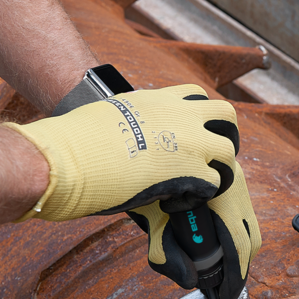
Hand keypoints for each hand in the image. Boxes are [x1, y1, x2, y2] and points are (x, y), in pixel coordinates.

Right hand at [2, 84, 237, 220]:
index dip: (199, 117)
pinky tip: (176, 202)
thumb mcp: (115, 113)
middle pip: (226, 115)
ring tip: (196, 185)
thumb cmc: (78, 140)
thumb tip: (138, 139)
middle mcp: (182, 115)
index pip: (196, 96)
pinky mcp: (191, 171)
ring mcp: (191, 142)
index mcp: (161, 99)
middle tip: (210, 158)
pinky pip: (214, 184)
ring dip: (217, 169)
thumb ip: (137, 121)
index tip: (189, 134)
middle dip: (224, 136)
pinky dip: (200, 196)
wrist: (69, 158)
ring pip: (229, 151)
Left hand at [129, 162, 261, 298]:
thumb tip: (190, 281)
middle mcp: (233, 182)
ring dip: (238, 249)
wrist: (129, 149)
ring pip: (249, 222)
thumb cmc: (138, 183)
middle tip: (226, 289)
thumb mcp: (151, 220)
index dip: (236, 275)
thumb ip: (167, 253)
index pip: (239, 243)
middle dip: (242, 266)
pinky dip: (233, 232)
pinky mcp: (229, 175)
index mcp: (220, 193)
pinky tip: (217, 244)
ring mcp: (233, 176)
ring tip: (220, 271)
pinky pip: (241, 210)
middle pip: (251, 235)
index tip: (227, 296)